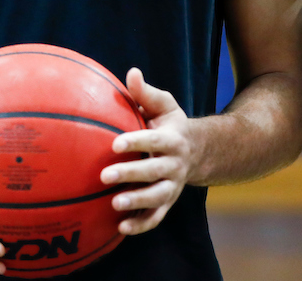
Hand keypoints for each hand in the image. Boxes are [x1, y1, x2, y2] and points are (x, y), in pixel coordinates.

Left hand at [101, 68, 195, 235]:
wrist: (197, 151)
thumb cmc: (169, 124)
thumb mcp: (163, 105)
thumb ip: (146, 92)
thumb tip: (132, 72)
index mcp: (172, 139)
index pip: (154, 141)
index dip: (136, 142)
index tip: (115, 143)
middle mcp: (175, 165)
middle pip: (155, 172)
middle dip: (130, 174)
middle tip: (104, 175)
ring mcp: (173, 185)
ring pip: (157, 197)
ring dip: (137, 202)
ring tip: (114, 204)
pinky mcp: (168, 202)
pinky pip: (156, 217)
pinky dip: (141, 224)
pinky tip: (121, 228)